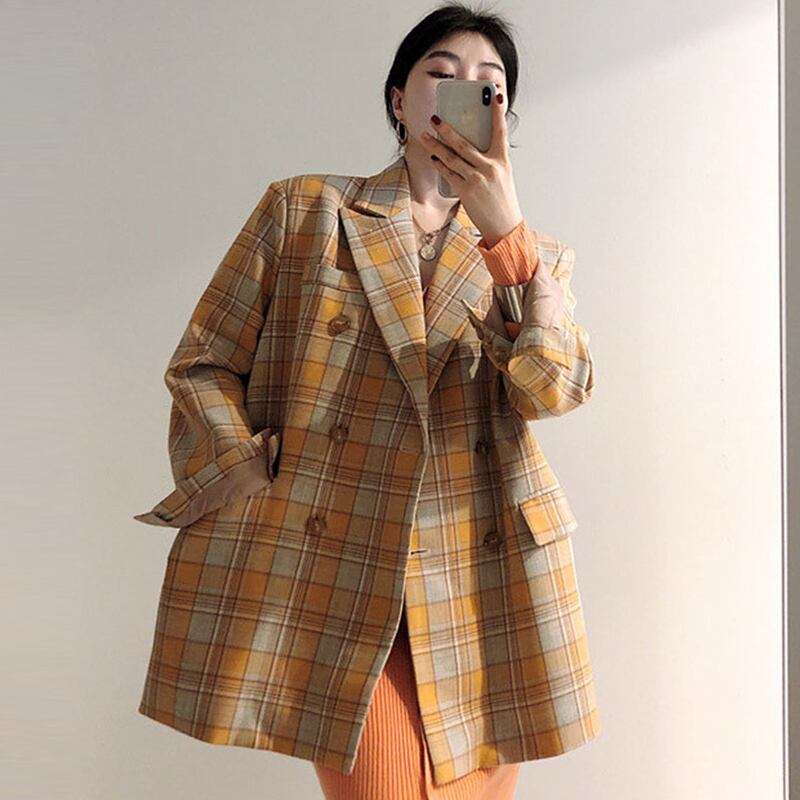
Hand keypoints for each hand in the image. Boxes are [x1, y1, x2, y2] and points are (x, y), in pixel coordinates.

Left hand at [420, 92, 522, 246]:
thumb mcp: (503, 176)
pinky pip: (449, 174)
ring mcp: (477, 180)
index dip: (498, 111)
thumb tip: (472, 146)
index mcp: (502, 161)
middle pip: (464, 143)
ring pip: (451, 157)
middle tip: (436, 118)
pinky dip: (440, 165)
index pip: (500, 130)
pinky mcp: (466, 192)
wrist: (504, 226)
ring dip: (436, 145)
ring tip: (426, 135)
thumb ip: (490, 159)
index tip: (494, 94)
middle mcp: (490, 168)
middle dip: (447, 129)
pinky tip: (434, 157)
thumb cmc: (503, 201)